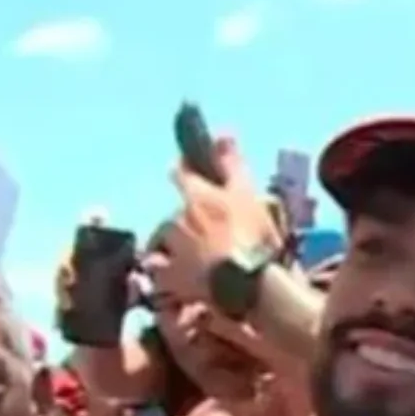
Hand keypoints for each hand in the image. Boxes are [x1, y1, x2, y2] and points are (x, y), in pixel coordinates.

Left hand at [159, 133, 282, 310]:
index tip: (190, 171)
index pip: (181, 172)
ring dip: (177, 249)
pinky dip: (170, 278)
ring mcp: (172, 251)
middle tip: (209, 236)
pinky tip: (184, 284)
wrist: (248, 285)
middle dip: (185, 222)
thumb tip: (223, 130)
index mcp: (197, 198)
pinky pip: (163, 276)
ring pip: (167, 245)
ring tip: (199, 262)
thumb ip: (232, 164)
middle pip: (175, 214)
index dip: (185, 170)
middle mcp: (178, 220)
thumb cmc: (252, 238)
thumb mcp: (247, 195)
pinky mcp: (171, 280)